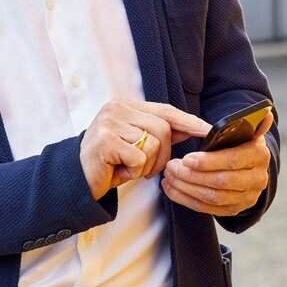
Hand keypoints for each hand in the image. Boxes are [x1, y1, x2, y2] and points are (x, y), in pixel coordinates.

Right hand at [80, 99, 211, 199]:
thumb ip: (162, 133)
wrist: (77, 181)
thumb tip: (194, 127)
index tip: (208, 131)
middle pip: (163, 129)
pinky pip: (139, 158)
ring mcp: (109, 123)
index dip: (188, 121)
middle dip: (163, 155)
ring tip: (129, 168)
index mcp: (126, 105)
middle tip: (147, 169)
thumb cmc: (111, 163)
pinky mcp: (105, 141)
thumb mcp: (139, 144)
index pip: (165, 110)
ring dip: (147, 165)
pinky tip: (119, 171)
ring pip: (153, 144)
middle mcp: (117, 108)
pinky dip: (135, 171)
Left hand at [161, 112, 273, 216]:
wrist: (246, 167)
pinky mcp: (233, 210)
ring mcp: (246, 198)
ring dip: (186, 187)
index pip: (233, 161)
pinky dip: (185, 199)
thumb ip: (251, 121)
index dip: (208, 162)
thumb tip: (266, 112)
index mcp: (260, 156)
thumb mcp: (245, 131)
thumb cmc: (238, 143)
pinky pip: (206, 209)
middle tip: (171, 166)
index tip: (186, 158)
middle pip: (221, 182)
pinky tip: (171, 188)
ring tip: (168, 175)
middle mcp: (258, 180)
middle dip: (192, 175)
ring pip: (211, 197)